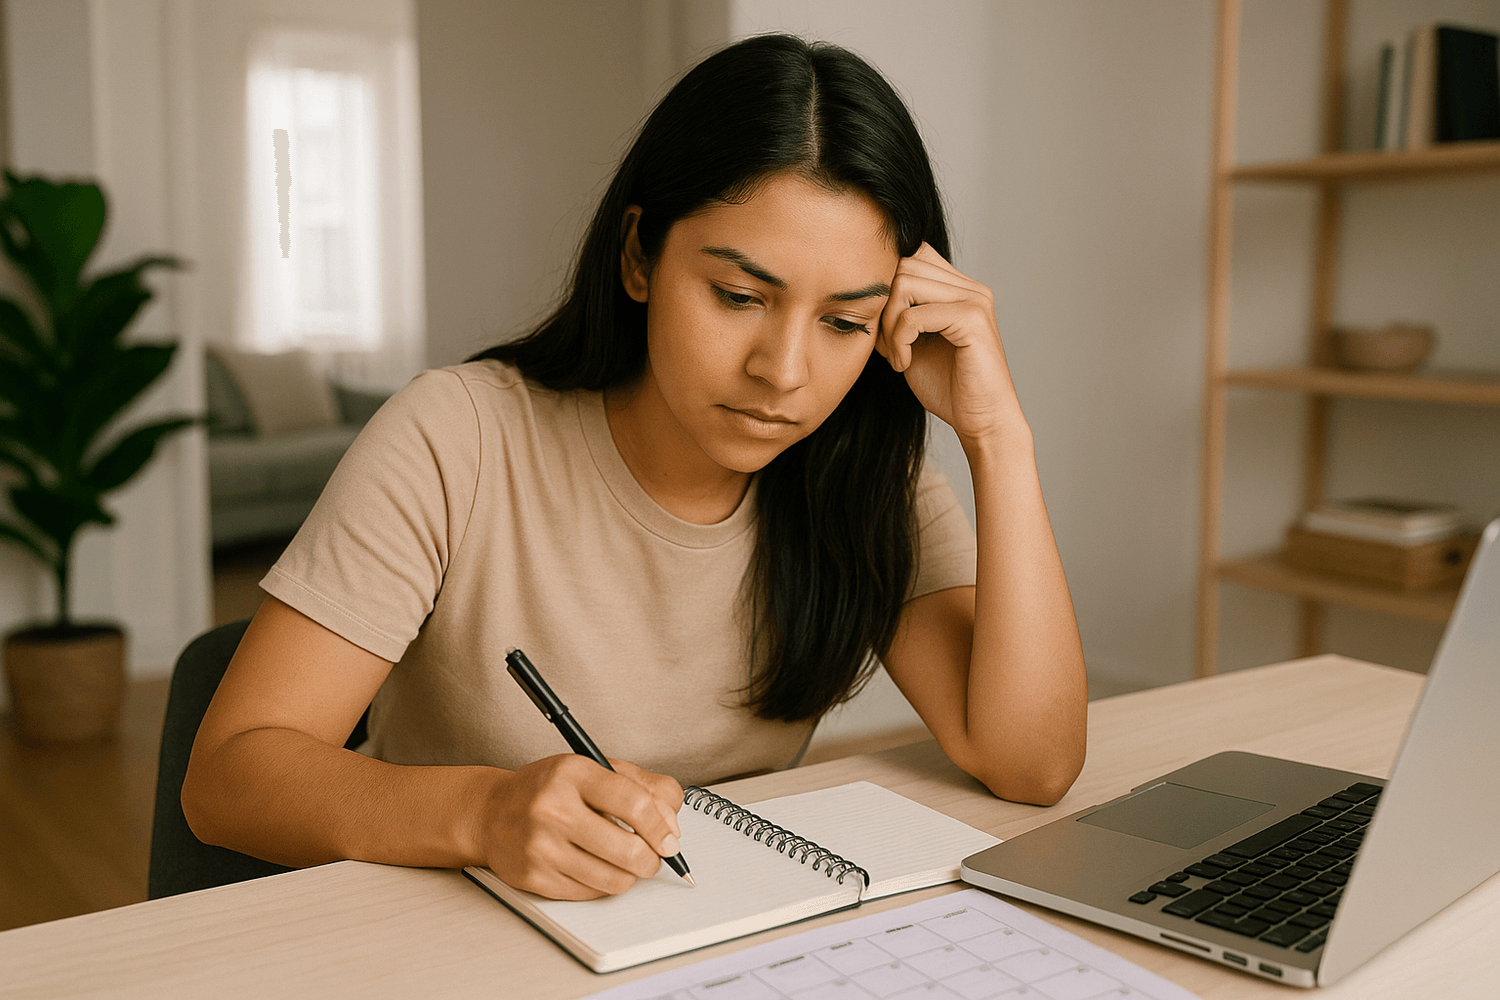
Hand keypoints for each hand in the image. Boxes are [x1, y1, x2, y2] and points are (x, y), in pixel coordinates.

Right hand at [474, 754, 683, 899]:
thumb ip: (643, 786)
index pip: (635, 804)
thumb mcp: (594, 768)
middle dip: (652, 858)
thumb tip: (672, 825)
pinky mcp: (535, 878)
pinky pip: (592, 893)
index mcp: (572, 774)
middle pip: (629, 849)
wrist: (490, 813)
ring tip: (625, 860)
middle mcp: (553, 810)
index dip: (662, 826)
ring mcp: (542, 847)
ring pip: (614, 878)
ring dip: (631, 874)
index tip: (670, 838)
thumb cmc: (548, 789)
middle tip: (653, 855)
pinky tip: (598, 866)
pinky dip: (605, 883)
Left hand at [876, 243, 1024, 446]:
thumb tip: (864, 298)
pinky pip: (914, 315)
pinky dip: (899, 341)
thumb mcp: (911, 345)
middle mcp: (970, 287)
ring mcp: (974, 300)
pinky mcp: (972, 319)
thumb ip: (894, 317)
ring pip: (904, 283)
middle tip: (887, 346)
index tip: (883, 328)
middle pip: (904, 264)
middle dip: (883, 305)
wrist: (982, 422)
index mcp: (960, 289)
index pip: (912, 254)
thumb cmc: (950, 388)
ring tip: (896, 355)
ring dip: (889, 324)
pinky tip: (904, 363)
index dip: (887, 285)